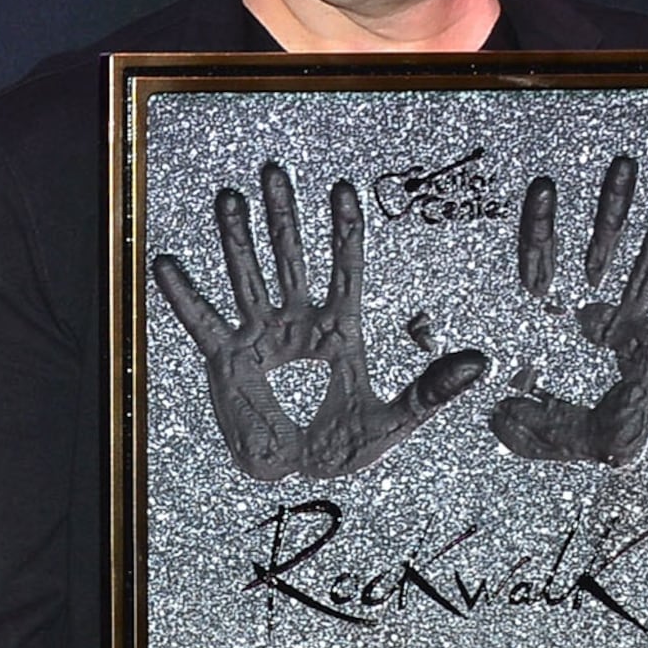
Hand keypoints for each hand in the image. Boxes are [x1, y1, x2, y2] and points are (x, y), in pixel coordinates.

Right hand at [151, 162, 487, 483]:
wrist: (300, 477)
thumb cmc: (346, 448)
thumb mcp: (395, 419)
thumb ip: (432, 391)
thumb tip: (481, 361)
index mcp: (339, 331)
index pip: (344, 271)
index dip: (344, 233)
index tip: (342, 190)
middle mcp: (297, 325)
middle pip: (290, 260)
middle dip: (283, 217)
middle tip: (274, 170)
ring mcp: (261, 339)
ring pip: (247, 279)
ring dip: (236, 238)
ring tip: (228, 197)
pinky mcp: (228, 361)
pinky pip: (203, 323)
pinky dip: (184, 295)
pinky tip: (167, 263)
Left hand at [489, 155, 647, 466]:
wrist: (599, 463)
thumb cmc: (560, 433)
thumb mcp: (521, 421)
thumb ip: (508, 411)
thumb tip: (501, 408)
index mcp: (549, 320)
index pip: (542, 260)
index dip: (542, 225)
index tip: (544, 189)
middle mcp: (591, 314)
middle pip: (600, 249)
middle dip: (612, 208)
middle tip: (622, 167)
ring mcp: (627, 328)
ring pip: (643, 270)